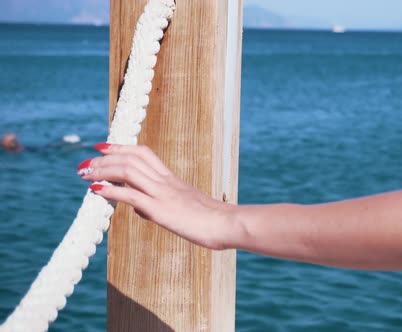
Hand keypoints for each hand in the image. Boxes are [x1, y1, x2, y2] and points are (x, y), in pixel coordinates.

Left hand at [77, 143, 235, 249]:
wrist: (227, 223)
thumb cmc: (212, 219)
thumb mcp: (184, 208)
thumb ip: (161, 205)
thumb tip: (142, 209)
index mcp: (172, 179)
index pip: (143, 153)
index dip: (121, 147)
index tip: (102, 148)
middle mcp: (165, 181)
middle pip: (131, 158)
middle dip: (104, 159)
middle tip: (85, 164)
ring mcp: (163, 194)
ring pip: (128, 171)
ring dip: (102, 170)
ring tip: (84, 173)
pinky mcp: (161, 210)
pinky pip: (131, 195)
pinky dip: (110, 190)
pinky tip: (95, 190)